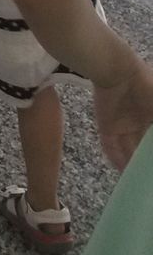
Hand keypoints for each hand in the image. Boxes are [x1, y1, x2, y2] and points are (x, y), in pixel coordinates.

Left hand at [93, 55, 152, 170]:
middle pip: (140, 145)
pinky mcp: (106, 126)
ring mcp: (121, 124)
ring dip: (131, 163)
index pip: (150, 137)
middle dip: (143, 160)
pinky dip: (115, 159)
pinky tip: (122, 172)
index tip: (151, 165)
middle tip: (146, 178)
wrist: (118, 72)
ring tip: (136, 181)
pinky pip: (110, 146)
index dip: (150, 150)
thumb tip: (151, 137)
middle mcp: (137, 121)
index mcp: (150, 114)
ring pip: (126, 149)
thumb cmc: (147, 86)